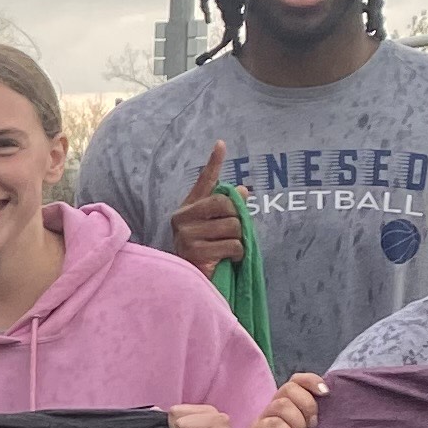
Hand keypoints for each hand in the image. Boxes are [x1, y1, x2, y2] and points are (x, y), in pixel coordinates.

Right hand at [168, 143, 243, 273]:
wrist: (189, 283)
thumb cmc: (205, 253)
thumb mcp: (217, 228)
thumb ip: (228, 210)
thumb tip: (244, 190)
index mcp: (189, 208)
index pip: (204, 182)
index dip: (213, 163)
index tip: (221, 144)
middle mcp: (182, 218)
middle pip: (225, 204)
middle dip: (237, 220)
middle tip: (233, 233)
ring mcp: (186, 235)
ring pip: (232, 226)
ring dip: (239, 240)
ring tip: (229, 249)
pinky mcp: (194, 252)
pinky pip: (232, 245)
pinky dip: (237, 253)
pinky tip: (229, 259)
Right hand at [247, 373, 324, 427]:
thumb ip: (317, 412)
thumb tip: (327, 392)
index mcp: (290, 402)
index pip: (296, 379)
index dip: (311, 381)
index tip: (326, 394)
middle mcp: (274, 407)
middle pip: (288, 388)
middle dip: (307, 406)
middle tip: (312, 427)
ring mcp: (263, 419)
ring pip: (281, 405)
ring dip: (297, 424)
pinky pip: (274, 424)